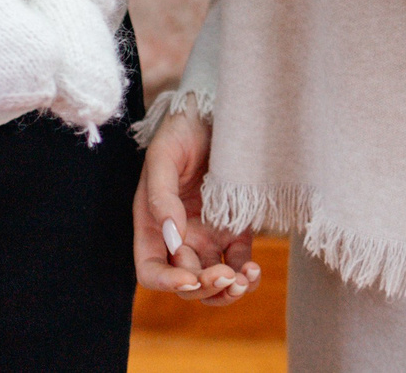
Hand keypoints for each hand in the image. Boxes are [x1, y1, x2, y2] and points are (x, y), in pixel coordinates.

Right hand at [135, 111, 258, 303]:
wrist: (213, 113)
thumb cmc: (180, 132)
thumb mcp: (163, 157)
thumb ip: (161, 196)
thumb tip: (172, 236)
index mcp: (153, 227)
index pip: (152, 271)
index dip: (167, 282)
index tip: (190, 278)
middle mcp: (180, 239)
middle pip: (186, 284)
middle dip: (203, 287)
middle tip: (224, 275)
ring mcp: (209, 238)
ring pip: (214, 284)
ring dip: (226, 293)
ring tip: (242, 281)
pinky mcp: (236, 233)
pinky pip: (240, 267)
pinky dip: (246, 278)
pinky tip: (253, 271)